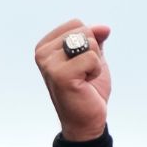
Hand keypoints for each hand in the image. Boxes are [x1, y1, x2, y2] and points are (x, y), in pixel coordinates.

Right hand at [35, 19, 111, 141]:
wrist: (87, 121)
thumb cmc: (88, 90)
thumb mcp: (93, 58)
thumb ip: (95, 39)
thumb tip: (104, 28)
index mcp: (45, 46)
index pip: (77, 24)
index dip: (89, 42)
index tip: (81, 64)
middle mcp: (42, 53)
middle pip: (83, 31)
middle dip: (93, 52)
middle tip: (84, 74)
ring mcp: (48, 64)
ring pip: (88, 42)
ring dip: (95, 62)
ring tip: (84, 79)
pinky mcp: (60, 75)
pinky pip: (91, 58)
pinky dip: (95, 71)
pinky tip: (85, 85)